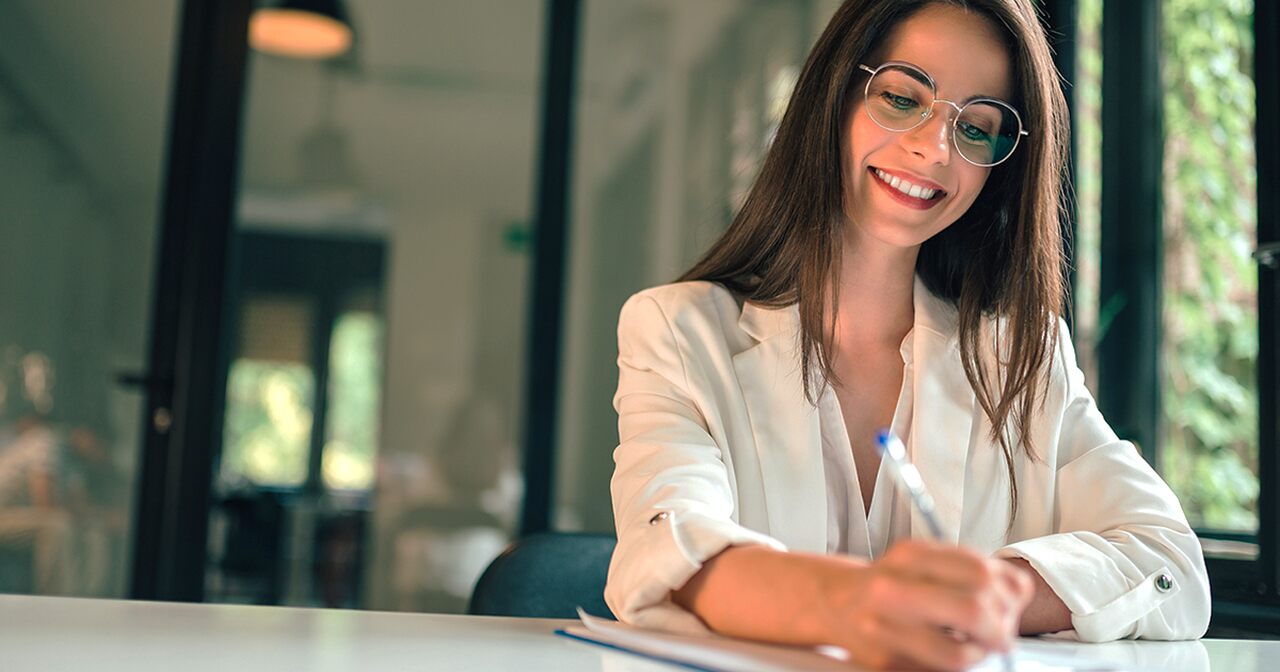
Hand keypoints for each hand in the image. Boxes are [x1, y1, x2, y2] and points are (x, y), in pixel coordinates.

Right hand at [823, 540, 1033, 669]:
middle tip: (1002, 636)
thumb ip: (969, 569)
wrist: (837, 603)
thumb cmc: (892, 584)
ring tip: (976, 646)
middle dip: (1000, 629)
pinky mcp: (883, 661)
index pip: (981, 571)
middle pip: (974, 609)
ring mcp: (883, 627)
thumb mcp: (925, 561)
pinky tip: (954, 652)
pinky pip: (941, 671)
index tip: (1012, 605)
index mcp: (909, 555)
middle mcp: (891, 586)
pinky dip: (959, 665)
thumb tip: (1019, 592)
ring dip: (980, 655)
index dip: (1009, 594)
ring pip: (960, 653)